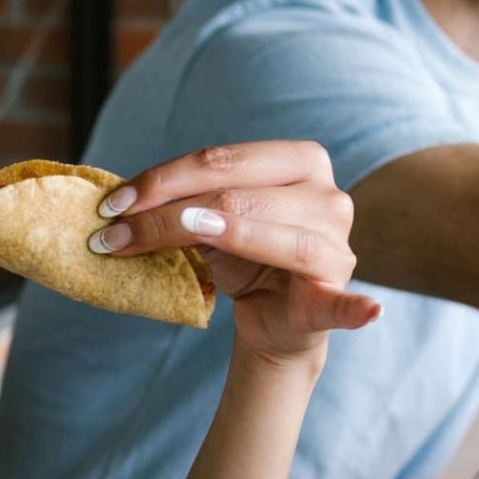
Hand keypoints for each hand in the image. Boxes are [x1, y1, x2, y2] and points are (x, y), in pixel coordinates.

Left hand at [90, 141, 381, 363]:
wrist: (274, 317)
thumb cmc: (242, 257)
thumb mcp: (208, 223)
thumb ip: (178, 205)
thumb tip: (115, 203)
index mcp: (299, 161)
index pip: (222, 161)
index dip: (162, 178)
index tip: (111, 204)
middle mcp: (327, 196)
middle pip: (237, 196)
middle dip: (166, 214)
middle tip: (112, 234)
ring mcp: (336, 245)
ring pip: (273, 236)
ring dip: (214, 239)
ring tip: (164, 239)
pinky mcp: (335, 294)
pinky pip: (347, 302)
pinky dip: (357, 307)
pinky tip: (367, 311)